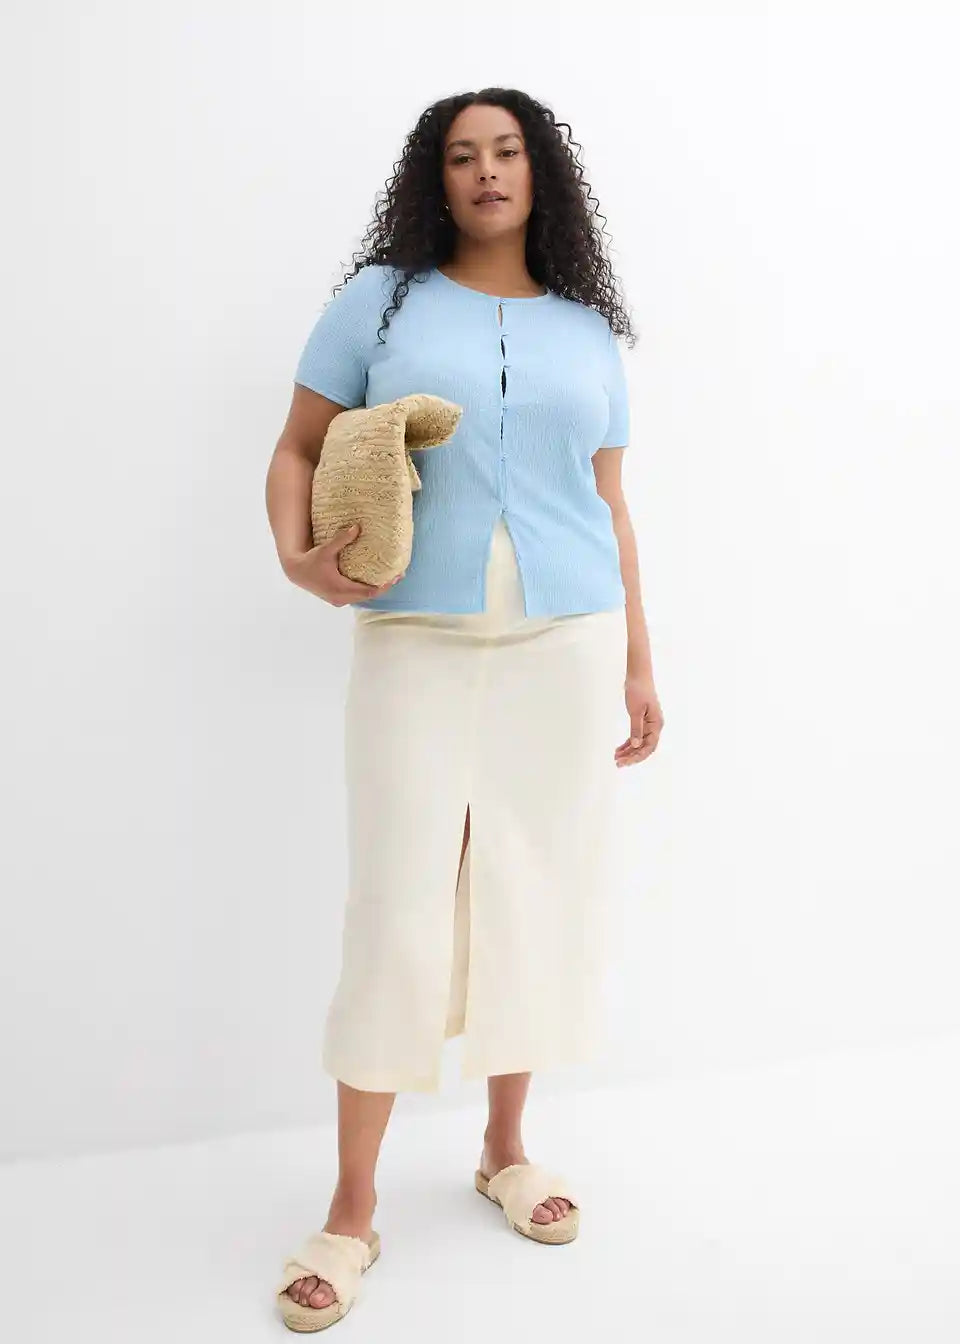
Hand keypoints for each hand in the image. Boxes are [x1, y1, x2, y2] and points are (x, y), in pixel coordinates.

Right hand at [282, 523, 404, 605]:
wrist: (296, 572)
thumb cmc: (311, 560)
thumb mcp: (326, 549)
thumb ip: (342, 539)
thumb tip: (357, 527)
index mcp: (340, 588)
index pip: (369, 591)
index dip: (384, 586)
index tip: (395, 577)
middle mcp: (341, 598)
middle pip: (369, 596)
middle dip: (384, 587)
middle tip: (398, 576)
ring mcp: (338, 601)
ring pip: (363, 598)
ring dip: (376, 589)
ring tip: (389, 578)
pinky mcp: (336, 600)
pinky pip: (356, 597)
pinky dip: (366, 591)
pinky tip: (373, 581)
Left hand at [615, 672, 662, 767]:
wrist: (638, 675)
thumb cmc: (639, 690)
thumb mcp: (636, 711)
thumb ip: (636, 729)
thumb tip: (635, 744)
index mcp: (656, 724)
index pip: (649, 746)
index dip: (638, 756)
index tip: (626, 762)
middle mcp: (654, 726)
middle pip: (644, 747)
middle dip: (631, 756)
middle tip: (618, 763)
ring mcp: (649, 724)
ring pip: (639, 743)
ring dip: (628, 751)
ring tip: (616, 758)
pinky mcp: (642, 721)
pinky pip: (636, 736)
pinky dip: (628, 743)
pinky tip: (619, 749)